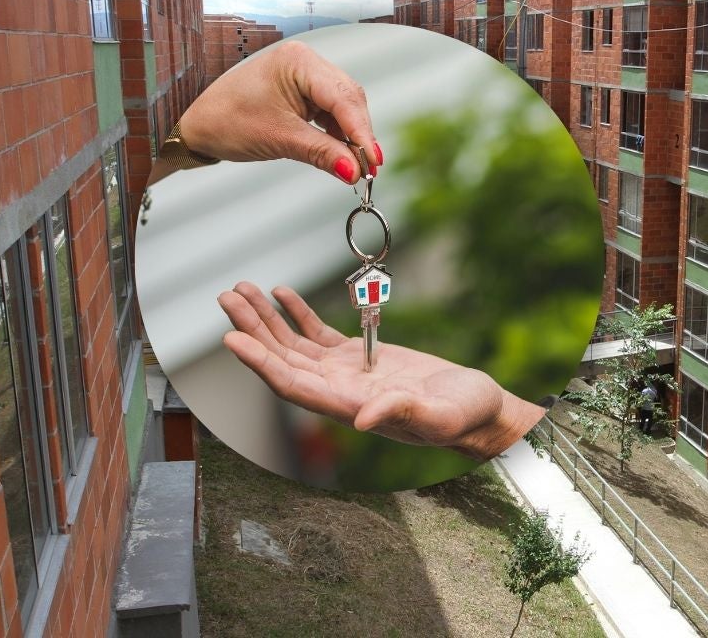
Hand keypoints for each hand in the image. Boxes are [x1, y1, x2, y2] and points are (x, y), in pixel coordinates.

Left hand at [161, 40, 381, 183]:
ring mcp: (307, 77)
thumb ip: (322, 153)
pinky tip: (342, 152)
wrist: (200, 126)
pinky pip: (333, 113)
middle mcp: (306, 63)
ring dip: (352, 136)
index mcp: (298, 61)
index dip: (362, 131)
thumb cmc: (226, 120)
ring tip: (357, 165)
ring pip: (345, 107)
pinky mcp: (306, 93)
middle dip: (360, 134)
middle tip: (368, 168)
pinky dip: (340, 134)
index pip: (342, 98)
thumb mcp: (279, 138)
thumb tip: (354, 170)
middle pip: (349, 99)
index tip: (373, 161)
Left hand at [217, 282, 545, 460]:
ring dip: (266, 319)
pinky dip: (298, 314)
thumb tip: (364, 419)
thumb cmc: (463, 416)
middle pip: (282, 360)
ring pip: (294, 345)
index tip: (232, 338)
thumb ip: (402, 413)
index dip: (260, 363)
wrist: (480, 409)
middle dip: (252, 329)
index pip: (292, 385)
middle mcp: (338, 391)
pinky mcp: (361, 357)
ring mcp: (346, 374)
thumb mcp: (438, 415)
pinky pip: (319, 335)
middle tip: (227, 297)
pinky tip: (281, 294)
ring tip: (242, 289)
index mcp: (349, 407)